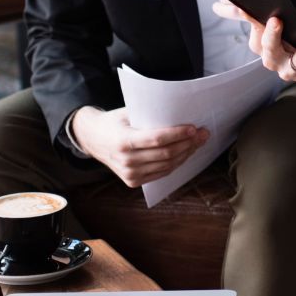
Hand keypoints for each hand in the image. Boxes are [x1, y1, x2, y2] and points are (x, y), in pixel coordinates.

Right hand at [70, 107, 207, 187]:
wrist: (92, 138)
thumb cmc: (113, 122)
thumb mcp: (127, 113)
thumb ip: (149, 116)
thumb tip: (180, 114)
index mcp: (123, 141)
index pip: (157, 139)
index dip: (178, 134)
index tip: (194, 128)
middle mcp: (126, 160)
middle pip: (166, 154)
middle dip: (189, 143)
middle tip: (203, 133)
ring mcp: (129, 174)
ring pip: (167, 165)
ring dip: (186, 154)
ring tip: (198, 142)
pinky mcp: (133, 182)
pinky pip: (161, 173)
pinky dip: (176, 163)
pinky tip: (186, 153)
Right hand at [212, 0, 295, 82]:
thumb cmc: (282, 33)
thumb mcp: (263, 20)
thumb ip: (242, 11)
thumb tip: (218, 6)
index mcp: (258, 45)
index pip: (253, 33)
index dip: (253, 23)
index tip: (256, 13)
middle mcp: (272, 60)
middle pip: (270, 50)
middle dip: (274, 37)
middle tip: (277, 21)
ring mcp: (291, 70)